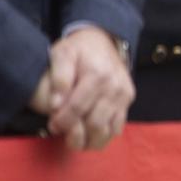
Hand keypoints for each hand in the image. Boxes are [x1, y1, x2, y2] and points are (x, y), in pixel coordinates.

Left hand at [44, 26, 133, 151]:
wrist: (103, 40)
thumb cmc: (79, 49)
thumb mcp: (62, 53)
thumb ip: (59, 77)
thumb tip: (56, 105)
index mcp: (97, 75)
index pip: (77, 108)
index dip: (62, 121)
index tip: (52, 125)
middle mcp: (114, 87)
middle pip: (94, 123)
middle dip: (75, 134)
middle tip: (61, 131)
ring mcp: (124, 95)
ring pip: (107, 130)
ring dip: (89, 140)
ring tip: (74, 138)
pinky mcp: (128, 100)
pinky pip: (117, 127)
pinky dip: (103, 135)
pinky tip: (89, 132)